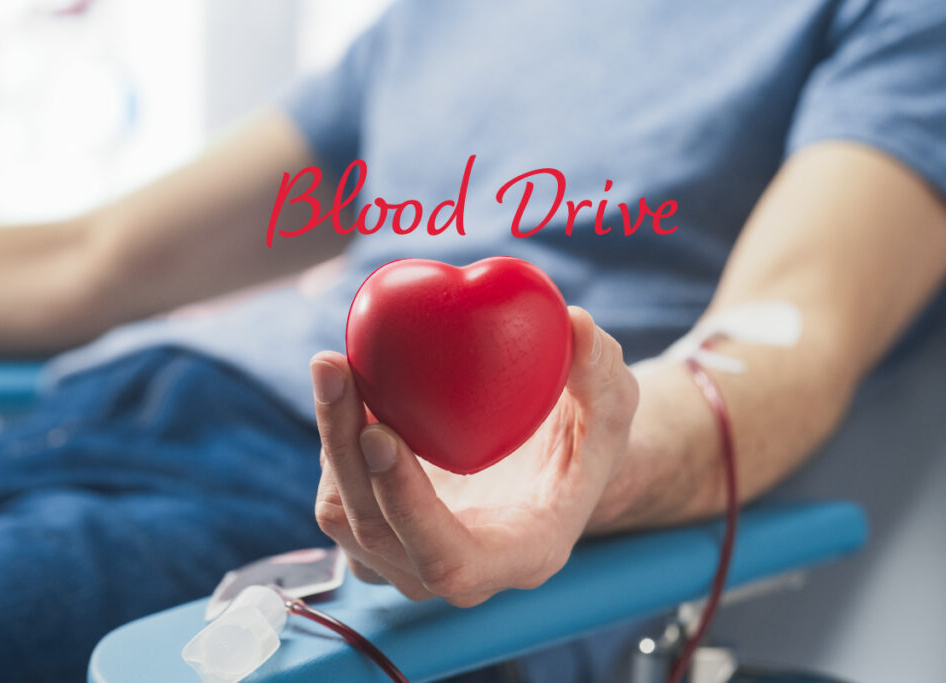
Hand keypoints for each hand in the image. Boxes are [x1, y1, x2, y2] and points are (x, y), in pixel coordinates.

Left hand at [309, 307, 638, 606]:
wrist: (555, 461)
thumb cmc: (587, 439)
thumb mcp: (614, 405)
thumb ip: (603, 372)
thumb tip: (576, 324)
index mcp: (518, 555)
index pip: (446, 560)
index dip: (406, 505)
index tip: (381, 432)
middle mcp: (456, 569)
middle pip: (375, 532)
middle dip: (345, 449)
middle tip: (338, 369)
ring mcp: (410, 555)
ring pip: (344, 514)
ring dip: (331, 438)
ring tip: (335, 368)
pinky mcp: (382, 529)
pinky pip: (339, 494)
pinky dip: (334, 439)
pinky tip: (344, 386)